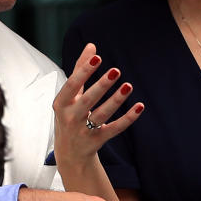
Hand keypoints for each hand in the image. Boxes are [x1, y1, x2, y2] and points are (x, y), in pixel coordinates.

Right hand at [52, 43, 144, 166]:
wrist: (69, 153)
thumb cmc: (69, 116)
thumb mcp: (70, 96)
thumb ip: (80, 70)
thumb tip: (91, 46)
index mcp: (61, 103)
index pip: (72, 85)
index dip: (84, 71)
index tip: (97, 57)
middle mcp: (70, 118)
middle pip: (87, 101)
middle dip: (101, 86)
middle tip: (116, 71)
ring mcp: (83, 131)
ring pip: (101, 115)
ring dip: (115, 101)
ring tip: (128, 86)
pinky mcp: (97, 141)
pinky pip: (115, 128)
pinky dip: (128, 118)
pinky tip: (139, 106)